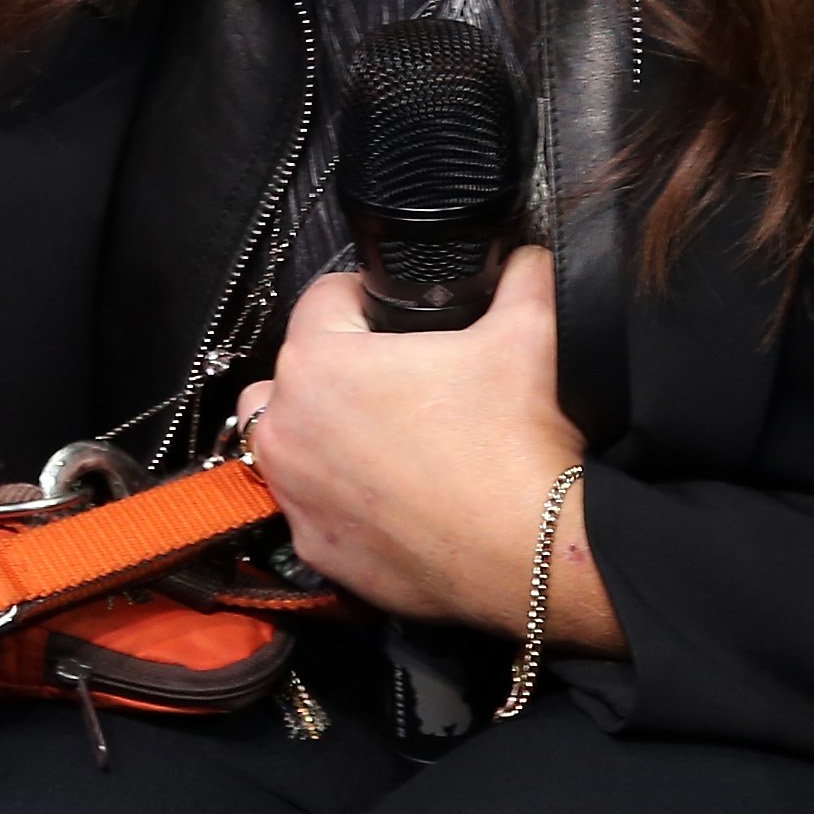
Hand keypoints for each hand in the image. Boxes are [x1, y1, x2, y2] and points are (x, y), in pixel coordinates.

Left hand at [229, 250, 608, 645]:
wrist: (528, 557)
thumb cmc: (512, 446)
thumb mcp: (529, 335)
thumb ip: (523, 277)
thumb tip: (528, 256)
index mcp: (318, 361)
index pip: (323, 298)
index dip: (364, 296)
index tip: (393, 311)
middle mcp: (285, 426)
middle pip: (292, 370)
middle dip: (333, 367)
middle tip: (394, 380)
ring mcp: (293, 492)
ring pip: (284, 440)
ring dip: (318, 431)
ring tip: (382, 437)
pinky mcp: (312, 547)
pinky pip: (308, 504)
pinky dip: (336, 496)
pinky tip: (388, 496)